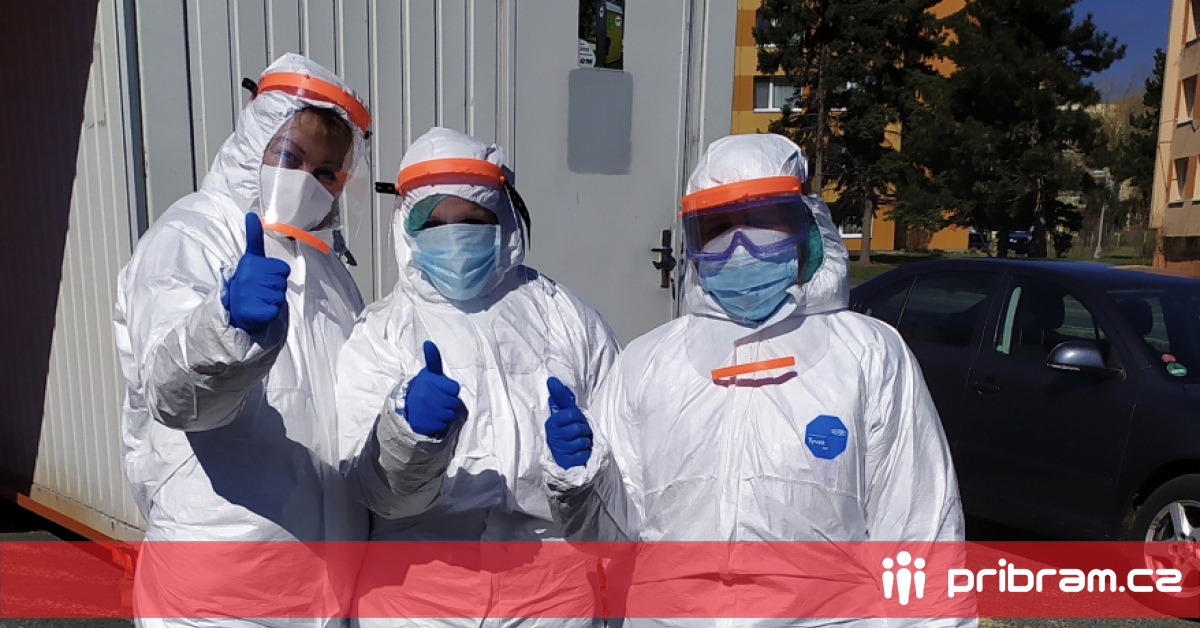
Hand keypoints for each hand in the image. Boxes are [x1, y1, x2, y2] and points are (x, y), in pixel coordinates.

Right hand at [223, 213, 291, 332]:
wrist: (234, 308)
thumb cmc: (248, 281)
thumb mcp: (252, 257)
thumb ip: (254, 237)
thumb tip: (252, 214)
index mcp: (250, 263)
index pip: (283, 269)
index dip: (278, 274)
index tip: (263, 275)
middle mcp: (248, 277)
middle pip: (283, 282)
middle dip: (276, 287)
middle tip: (261, 289)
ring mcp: (249, 295)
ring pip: (280, 297)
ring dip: (273, 300)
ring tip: (259, 299)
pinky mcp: (253, 311)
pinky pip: (275, 310)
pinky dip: (270, 312)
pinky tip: (259, 309)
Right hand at [403, 341, 466, 437]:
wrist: (408, 408)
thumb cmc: (425, 388)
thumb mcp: (429, 373)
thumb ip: (433, 359)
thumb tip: (428, 342)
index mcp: (429, 382)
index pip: (455, 389)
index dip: (450, 390)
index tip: (442, 389)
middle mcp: (426, 395)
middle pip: (454, 402)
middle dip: (448, 402)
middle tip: (437, 400)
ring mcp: (426, 411)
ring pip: (450, 414)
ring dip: (445, 413)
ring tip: (434, 408)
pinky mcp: (426, 424)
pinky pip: (444, 424)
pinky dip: (440, 423)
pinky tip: (431, 418)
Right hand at [545, 377, 591, 468]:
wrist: (563, 457)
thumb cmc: (566, 431)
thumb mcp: (564, 414)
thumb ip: (561, 397)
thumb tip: (552, 379)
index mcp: (551, 423)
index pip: (572, 414)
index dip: (578, 417)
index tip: (574, 421)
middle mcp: (553, 436)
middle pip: (580, 428)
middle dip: (583, 430)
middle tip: (577, 433)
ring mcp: (560, 451)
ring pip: (583, 442)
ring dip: (585, 443)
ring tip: (577, 443)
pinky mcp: (567, 462)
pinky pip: (584, 454)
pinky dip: (585, 454)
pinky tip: (578, 453)